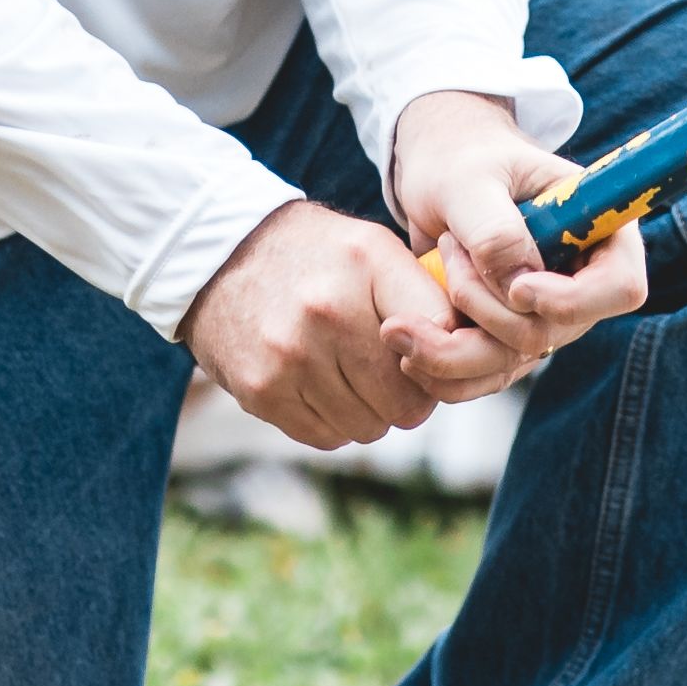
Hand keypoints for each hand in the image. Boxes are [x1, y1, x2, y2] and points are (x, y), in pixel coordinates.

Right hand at [182, 199, 476, 450]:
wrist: (216, 256)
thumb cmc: (315, 256)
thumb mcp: (372, 248)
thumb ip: (424, 295)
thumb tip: (470, 356)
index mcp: (368, 264)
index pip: (443, 340)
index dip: (443, 356)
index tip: (427, 350)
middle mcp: (328, 311)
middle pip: (409, 402)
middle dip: (410, 396)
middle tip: (392, 372)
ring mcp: (291, 356)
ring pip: (370, 428)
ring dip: (370, 412)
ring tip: (350, 374)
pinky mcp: (262, 391)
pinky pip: (327, 437)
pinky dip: (334, 421)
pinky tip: (320, 386)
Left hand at [384, 90, 646, 397]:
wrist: (436, 172)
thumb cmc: (462, 159)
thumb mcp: (470, 180)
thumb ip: (495, 230)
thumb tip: (518, 289)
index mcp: (601, 231)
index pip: (620, 288)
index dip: (573, 301)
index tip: (518, 288)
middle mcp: (580, 282)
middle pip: (553, 333)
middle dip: (486, 309)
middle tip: (446, 249)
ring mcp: (544, 315)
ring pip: (511, 361)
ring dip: (453, 345)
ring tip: (408, 302)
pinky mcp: (505, 337)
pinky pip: (483, 374)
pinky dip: (442, 369)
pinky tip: (405, 344)